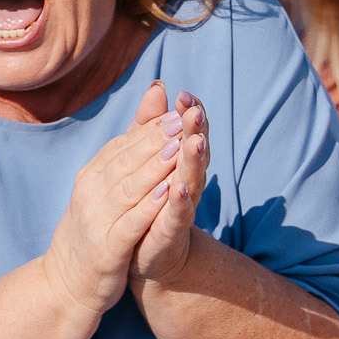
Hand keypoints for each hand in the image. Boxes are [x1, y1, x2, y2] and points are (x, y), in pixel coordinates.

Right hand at [38, 81, 177, 318]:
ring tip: (178, 150)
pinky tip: (169, 193)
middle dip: (154, 141)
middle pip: (125, 162)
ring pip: (128, 189)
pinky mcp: (106, 250)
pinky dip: (148, 207)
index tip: (177, 112)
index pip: (121, 146)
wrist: (67, 284)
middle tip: (181, 122)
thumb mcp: (106, 186)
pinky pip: (129, 224)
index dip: (149, 129)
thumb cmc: (94, 228)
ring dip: (154, 168)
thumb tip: (157, 93)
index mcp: (91, 176)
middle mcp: (89, 194)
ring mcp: (95, 222)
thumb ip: (134, 145)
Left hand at [132, 90, 210, 285]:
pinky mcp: (169, 233)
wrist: (142, 254)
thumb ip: (150, 125)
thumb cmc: (147, 201)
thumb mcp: (145, 158)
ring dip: (193, 161)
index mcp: (180, 162)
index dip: (190, 114)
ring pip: (191, 180)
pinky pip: (177, 216)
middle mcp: (187, 182)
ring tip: (195, 142)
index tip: (185, 94)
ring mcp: (180, 208)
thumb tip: (158, 85)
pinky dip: (179, 202)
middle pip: (195, 152)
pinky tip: (178, 187)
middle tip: (196, 111)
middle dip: (196, 131)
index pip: (190, 132)